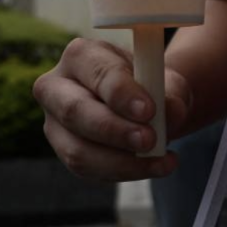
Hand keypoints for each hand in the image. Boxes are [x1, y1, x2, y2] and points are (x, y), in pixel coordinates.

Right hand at [33, 38, 191, 180]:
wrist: (145, 105)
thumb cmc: (152, 87)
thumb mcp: (169, 83)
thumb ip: (171, 94)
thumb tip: (169, 113)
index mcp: (82, 55)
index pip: (97, 72)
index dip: (122, 93)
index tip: (149, 110)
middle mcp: (57, 87)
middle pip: (74, 111)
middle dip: (114, 130)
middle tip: (150, 140)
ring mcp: (55, 123)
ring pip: (78, 149)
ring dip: (122, 161)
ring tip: (162, 159)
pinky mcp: (65, 150)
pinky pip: (88, 169)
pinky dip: (125, 171)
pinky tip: (155, 166)